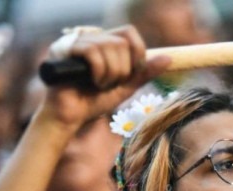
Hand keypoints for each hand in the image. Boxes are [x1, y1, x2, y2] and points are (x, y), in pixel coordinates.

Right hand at [37, 25, 169, 132]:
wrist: (70, 117)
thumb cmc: (94, 101)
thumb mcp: (126, 87)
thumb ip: (145, 73)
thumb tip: (169, 59)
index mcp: (104, 42)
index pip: (129, 32)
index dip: (137, 53)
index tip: (131, 74)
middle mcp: (90, 37)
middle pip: (121, 41)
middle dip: (122, 70)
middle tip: (110, 84)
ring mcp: (76, 41)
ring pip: (108, 46)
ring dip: (110, 74)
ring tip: (99, 85)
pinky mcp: (64, 48)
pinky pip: (92, 52)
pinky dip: (98, 72)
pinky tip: (91, 83)